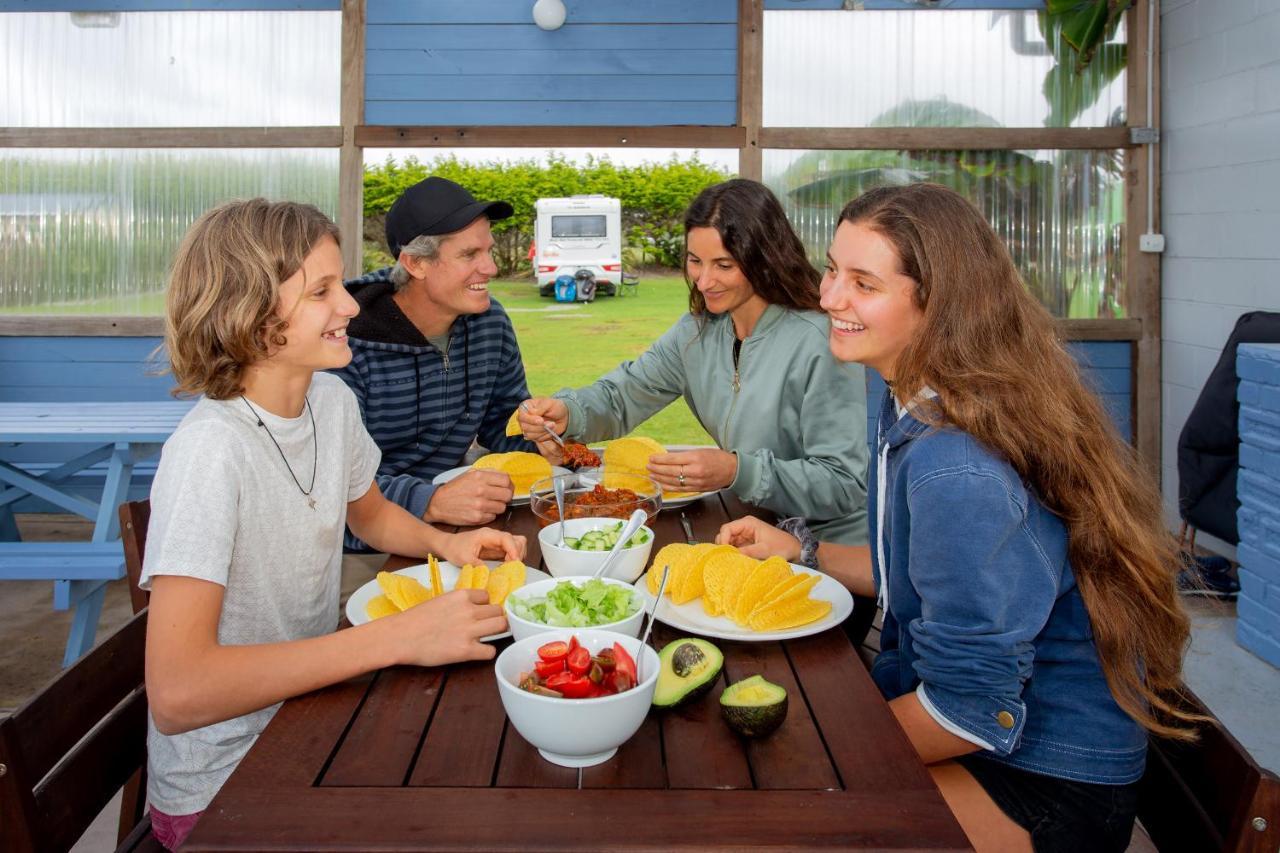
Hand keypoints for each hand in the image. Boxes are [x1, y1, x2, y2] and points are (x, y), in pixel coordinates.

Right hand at [387, 589, 507, 666]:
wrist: (400, 636)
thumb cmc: (415, 619)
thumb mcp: (441, 601)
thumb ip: (459, 603)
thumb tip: (474, 608)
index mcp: (462, 596)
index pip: (487, 597)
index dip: (484, 606)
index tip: (478, 613)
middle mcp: (469, 610)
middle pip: (499, 611)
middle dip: (494, 618)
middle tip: (485, 626)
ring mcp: (469, 630)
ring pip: (502, 626)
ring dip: (496, 632)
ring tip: (485, 637)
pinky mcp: (466, 650)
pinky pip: (491, 651)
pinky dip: (487, 652)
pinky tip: (477, 651)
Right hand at [424, 469, 512, 525]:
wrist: (438, 503)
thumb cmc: (455, 489)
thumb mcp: (470, 474)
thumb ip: (488, 473)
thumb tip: (504, 477)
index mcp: (480, 477)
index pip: (506, 480)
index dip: (508, 484)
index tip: (505, 487)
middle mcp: (481, 490)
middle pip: (508, 495)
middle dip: (505, 496)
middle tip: (499, 497)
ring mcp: (480, 505)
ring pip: (502, 508)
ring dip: (497, 507)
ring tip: (488, 504)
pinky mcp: (477, 518)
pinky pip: (493, 517)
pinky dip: (489, 515)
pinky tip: (481, 511)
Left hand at [442, 526, 526, 565]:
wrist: (447, 545)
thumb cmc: (454, 549)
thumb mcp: (464, 559)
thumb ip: (478, 565)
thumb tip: (492, 573)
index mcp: (487, 535)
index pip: (507, 538)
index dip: (514, 550)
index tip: (515, 562)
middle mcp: (495, 536)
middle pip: (517, 540)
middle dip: (518, 554)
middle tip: (512, 567)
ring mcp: (497, 541)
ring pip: (517, 544)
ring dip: (518, 556)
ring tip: (510, 567)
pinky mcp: (497, 548)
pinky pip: (511, 551)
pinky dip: (513, 559)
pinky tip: (507, 567)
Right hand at [518, 397, 568, 438]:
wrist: (563, 417)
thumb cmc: (555, 407)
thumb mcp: (550, 403)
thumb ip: (540, 407)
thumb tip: (531, 413)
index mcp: (525, 407)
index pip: (521, 416)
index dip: (530, 419)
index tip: (541, 420)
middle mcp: (524, 418)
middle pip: (525, 427)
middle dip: (539, 427)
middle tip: (552, 423)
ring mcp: (528, 428)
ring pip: (530, 434)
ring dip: (543, 431)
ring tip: (553, 425)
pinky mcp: (534, 435)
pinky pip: (536, 439)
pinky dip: (545, 436)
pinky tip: (551, 430)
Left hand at [648, 448, 737, 492]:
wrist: (732, 470)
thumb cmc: (717, 458)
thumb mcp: (700, 451)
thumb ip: (684, 455)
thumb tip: (667, 458)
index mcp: (696, 458)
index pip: (673, 459)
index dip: (660, 459)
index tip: (651, 458)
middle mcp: (695, 471)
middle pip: (671, 471)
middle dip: (657, 469)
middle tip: (648, 466)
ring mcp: (696, 482)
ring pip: (673, 481)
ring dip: (660, 478)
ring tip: (651, 474)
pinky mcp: (697, 489)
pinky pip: (679, 489)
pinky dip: (668, 487)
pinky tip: (661, 484)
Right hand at [715, 515, 800, 561]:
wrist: (793, 549)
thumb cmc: (781, 546)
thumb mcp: (764, 550)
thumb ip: (747, 552)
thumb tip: (730, 557)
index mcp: (747, 523)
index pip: (726, 529)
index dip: (723, 540)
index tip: (725, 553)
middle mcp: (743, 527)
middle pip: (725, 535)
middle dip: (724, 547)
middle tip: (726, 559)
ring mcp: (744, 536)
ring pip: (728, 542)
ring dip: (728, 551)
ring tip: (730, 562)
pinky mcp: (746, 544)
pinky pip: (734, 548)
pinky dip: (733, 554)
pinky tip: (734, 562)